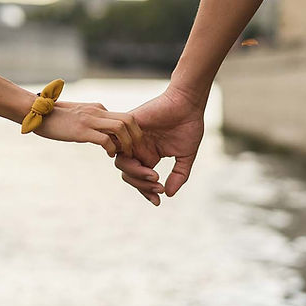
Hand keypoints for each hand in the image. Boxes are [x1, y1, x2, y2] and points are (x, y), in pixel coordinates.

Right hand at [35, 101, 142, 157]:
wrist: (35, 111)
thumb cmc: (54, 117)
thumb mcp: (77, 116)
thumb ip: (91, 122)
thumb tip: (100, 134)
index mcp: (98, 108)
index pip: (125, 117)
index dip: (133, 133)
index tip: (132, 146)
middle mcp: (97, 111)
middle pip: (129, 120)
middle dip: (137, 137)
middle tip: (135, 152)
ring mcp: (89, 120)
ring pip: (121, 128)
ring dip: (127, 143)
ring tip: (124, 155)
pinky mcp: (81, 130)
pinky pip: (105, 139)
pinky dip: (111, 149)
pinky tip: (108, 154)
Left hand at [115, 87, 204, 205]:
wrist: (188, 104)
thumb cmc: (188, 126)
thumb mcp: (186, 156)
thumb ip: (178, 175)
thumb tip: (167, 194)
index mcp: (148, 156)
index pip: (140, 178)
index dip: (146, 191)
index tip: (157, 201)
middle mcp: (137, 148)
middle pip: (128, 174)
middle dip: (141, 184)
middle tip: (157, 184)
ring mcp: (131, 138)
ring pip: (121, 163)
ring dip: (136, 173)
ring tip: (154, 174)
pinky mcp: (128, 127)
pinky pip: (117, 144)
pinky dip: (126, 155)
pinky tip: (143, 162)